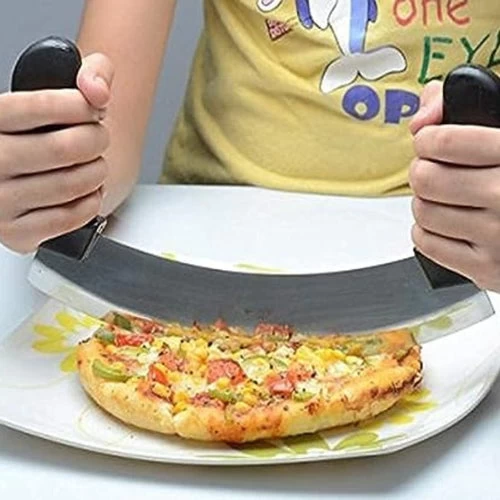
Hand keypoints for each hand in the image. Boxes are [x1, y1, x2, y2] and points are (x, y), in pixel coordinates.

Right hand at [0, 53, 113, 252]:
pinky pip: (69, 218)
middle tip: (99, 139)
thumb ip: (89, 73)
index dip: (82, 107)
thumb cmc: (45, 135)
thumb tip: (98, 90)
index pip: (42, 105)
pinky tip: (88, 192)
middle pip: (65, 148)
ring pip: (71, 185)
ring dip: (97, 173)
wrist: (25, 178)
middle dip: (97, 141)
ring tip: (95, 165)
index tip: (92, 110)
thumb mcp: (59, 94)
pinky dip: (91, 203)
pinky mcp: (16, 233)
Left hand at [409, 82, 499, 290]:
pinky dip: (426, 232)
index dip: (427, 138)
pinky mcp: (487, 269)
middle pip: (425, 178)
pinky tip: (445, 224)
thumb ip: (476, 106)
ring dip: (425, 202)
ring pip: (422, 211)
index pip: (444, 141)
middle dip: (423, 170)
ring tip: (443, 198)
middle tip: (433, 170)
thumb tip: (426, 112)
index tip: (429, 140)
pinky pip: (426, 244)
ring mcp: (497, 237)